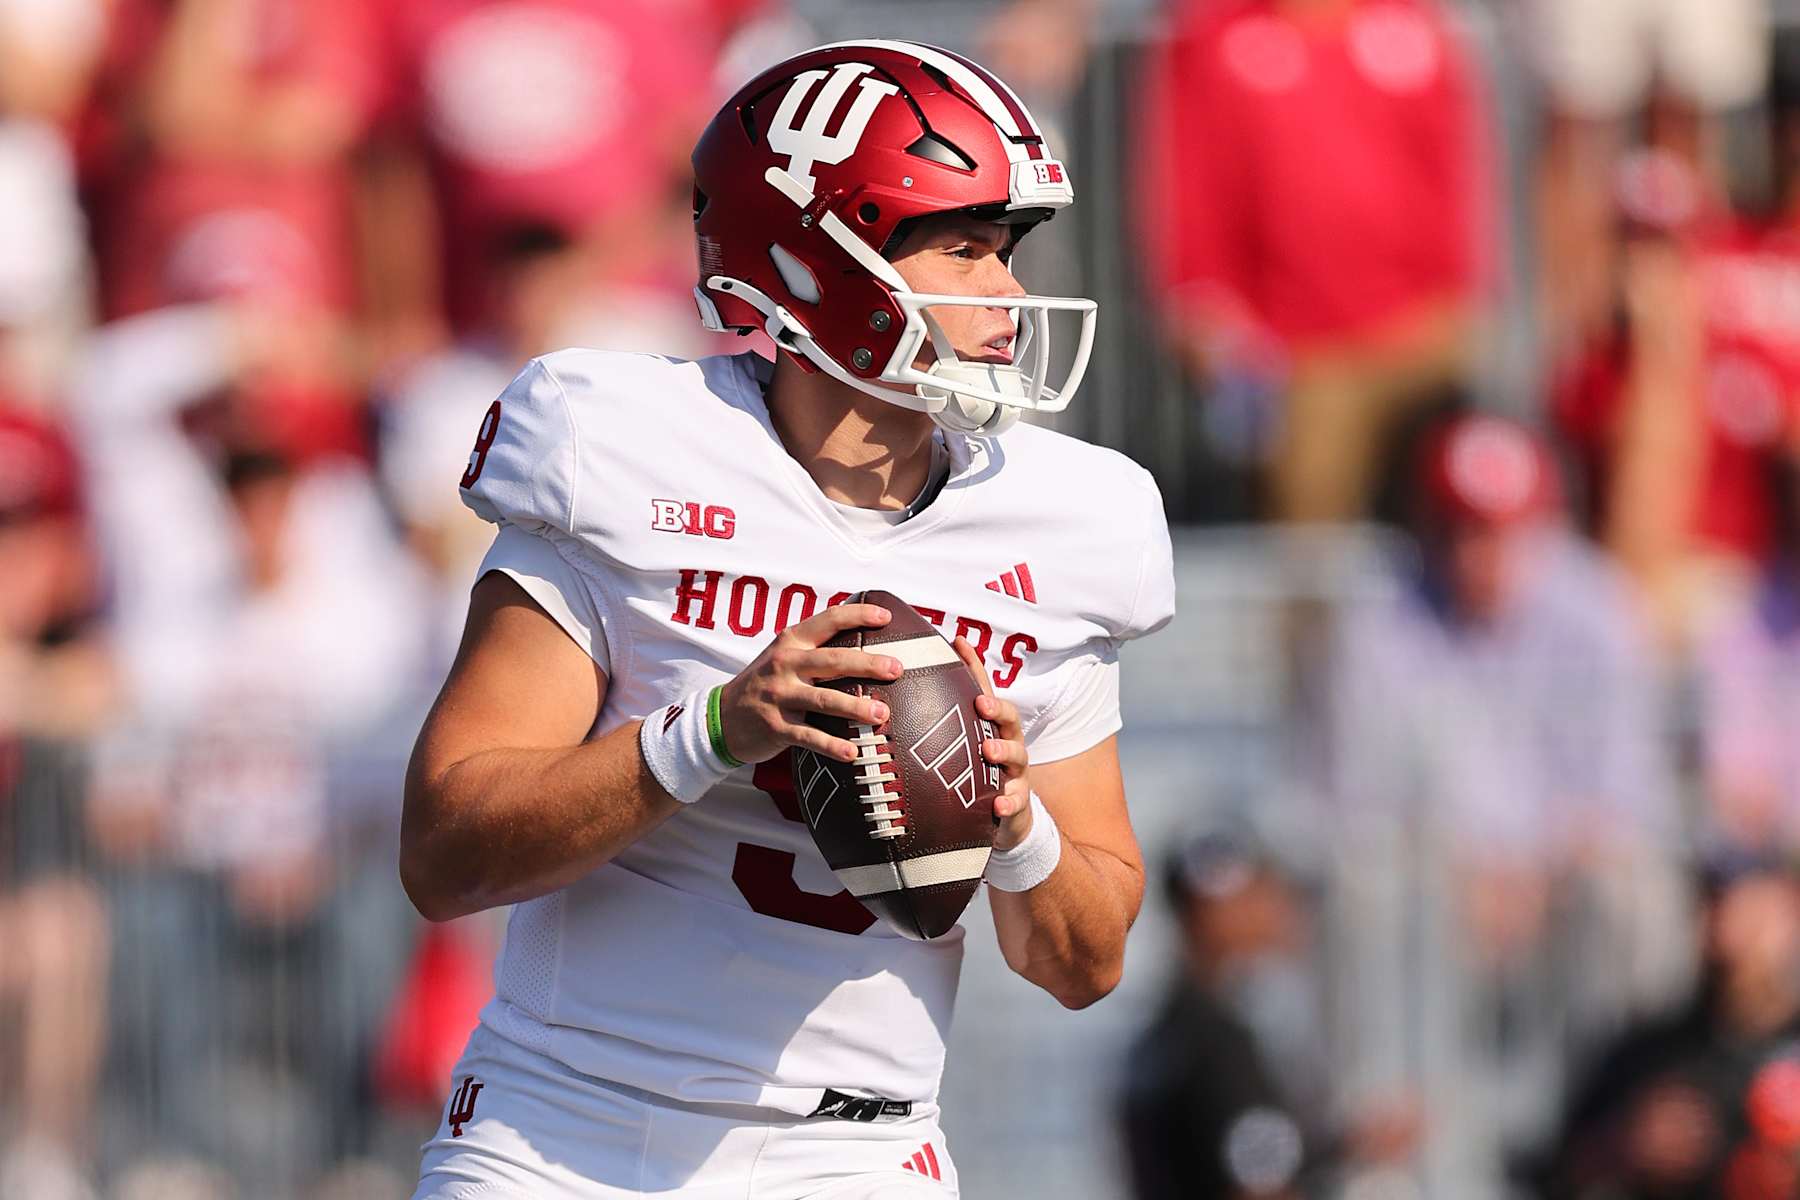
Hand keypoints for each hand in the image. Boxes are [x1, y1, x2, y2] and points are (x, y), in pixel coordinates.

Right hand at [716, 603, 902, 764]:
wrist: (721, 718)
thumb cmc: (765, 684)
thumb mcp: (783, 656)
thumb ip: (815, 648)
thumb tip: (866, 643)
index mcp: (790, 642)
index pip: (828, 620)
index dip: (858, 615)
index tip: (886, 617)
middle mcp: (785, 665)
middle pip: (833, 661)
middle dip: (868, 664)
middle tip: (896, 669)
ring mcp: (779, 696)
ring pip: (825, 700)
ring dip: (856, 708)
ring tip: (882, 715)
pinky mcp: (776, 727)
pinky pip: (809, 738)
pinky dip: (832, 746)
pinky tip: (852, 753)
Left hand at [952, 637, 1031, 849]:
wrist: (1002, 815)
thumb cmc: (974, 773)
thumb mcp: (958, 747)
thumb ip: (934, 726)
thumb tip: (886, 700)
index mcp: (989, 726)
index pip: (983, 689)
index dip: (973, 665)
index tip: (959, 643)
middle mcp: (1006, 742)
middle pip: (1009, 717)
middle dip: (997, 707)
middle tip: (981, 703)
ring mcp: (1015, 770)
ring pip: (1017, 754)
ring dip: (1003, 751)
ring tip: (988, 752)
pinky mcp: (1018, 798)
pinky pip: (1017, 800)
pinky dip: (1009, 802)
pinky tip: (998, 806)